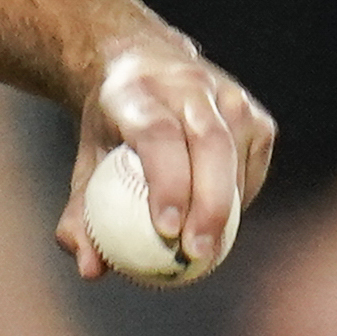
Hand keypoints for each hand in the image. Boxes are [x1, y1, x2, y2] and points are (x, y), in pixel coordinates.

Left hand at [62, 40, 277, 281]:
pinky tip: (218, 222)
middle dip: (209, 204)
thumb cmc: (111, 129)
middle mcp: (187, 86)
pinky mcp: (254, 113)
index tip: (166, 231)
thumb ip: (81, 217)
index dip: (167, 183)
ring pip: (237, 155)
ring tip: (207, 251)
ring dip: (227, 208)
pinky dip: (238, 197)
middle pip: (210, 144)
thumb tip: (91, 270)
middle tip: (196, 254)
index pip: (159, 136)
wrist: (145, 65)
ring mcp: (228, 95)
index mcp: (138, 93)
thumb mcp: (86, 164)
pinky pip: (251, 164)